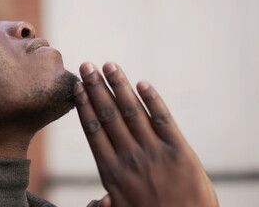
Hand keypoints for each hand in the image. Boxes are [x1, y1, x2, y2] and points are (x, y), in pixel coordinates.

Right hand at [75, 62, 217, 206]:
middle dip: (96, 87)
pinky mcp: (180, 151)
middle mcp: (129, 157)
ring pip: (131, 111)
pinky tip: (142, 84)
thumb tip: (95, 199)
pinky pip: (163, 119)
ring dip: (119, 85)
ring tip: (108, 65)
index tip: (78, 87)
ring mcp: (154, 152)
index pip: (93, 130)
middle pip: (108, 114)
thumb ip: (105, 205)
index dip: (85, 105)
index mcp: (112, 172)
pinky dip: (152, 100)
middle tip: (87, 65)